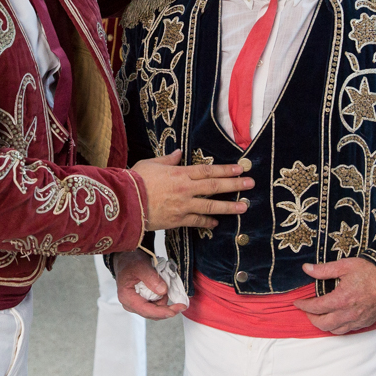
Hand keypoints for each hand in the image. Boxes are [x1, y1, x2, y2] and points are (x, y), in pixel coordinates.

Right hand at [114, 250, 185, 319]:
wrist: (127, 259)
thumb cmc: (130, 262)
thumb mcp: (141, 266)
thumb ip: (151, 278)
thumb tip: (163, 291)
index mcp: (127, 297)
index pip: (146, 310)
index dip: (162, 312)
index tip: (176, 310)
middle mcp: (131, 304)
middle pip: (152, 313)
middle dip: (166, 307)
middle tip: (177, 298)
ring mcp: (137, 304)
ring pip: (155, 310)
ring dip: (164, 300)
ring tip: (162, 284)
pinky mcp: (142, 302)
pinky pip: (155, 305)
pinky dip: (162, 299)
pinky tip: (161, 288)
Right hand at [133, 150, 252, 230]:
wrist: (125, 204)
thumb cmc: (134, 181)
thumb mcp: (151, 164)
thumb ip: (167, 159)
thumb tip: (179, 153)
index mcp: (179, 173)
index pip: (208, 170)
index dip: (226, 170)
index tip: (240, 169)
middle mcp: (185, 189)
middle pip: (215, 186)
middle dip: (235, 185)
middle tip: (250, 184)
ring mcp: (183, 206)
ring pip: (211, 206)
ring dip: (229, 207)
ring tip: (244, 207)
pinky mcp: (177, 220)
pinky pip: (197, 221)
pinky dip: (207, 222)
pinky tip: (216, 222)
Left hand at [294, 258, 375, 333]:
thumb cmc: (370, 270)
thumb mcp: (344, 265)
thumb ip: (323, 270)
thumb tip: (306, 269)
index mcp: (341, 299)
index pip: (316, 307)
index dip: (303, 306)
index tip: (297, 302)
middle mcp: (349, 313)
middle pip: (323, 324)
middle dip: (311, 318)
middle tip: (307, 310)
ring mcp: (358, 320)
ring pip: (335, 330)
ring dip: (324, 324)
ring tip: (319, 315)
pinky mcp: (366, 322)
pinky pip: (347, 330)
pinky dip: (337, 327)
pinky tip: (335, 318)